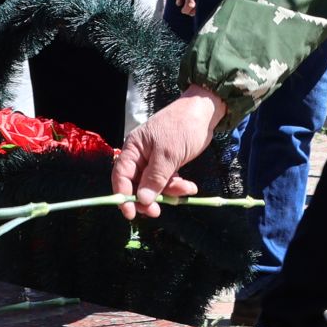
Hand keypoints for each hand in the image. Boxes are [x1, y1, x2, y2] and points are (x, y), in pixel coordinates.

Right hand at [110, 86, 225, 219]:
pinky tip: (190, 187)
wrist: (205, 112)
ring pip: (154, 185)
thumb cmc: (182, 127)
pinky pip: (167, 181)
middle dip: (148, 198)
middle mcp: (140, 156)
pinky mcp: (168, 163)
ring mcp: (154, 160)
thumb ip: (154, 178)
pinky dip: (177, 186)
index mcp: (133, 149)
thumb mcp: (168, 154)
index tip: (130, 213)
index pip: (121, 176)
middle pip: (136, 184)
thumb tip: (142, 200)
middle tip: (157, 211)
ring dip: (168, 192)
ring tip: (186, 190)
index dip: (123, 196)